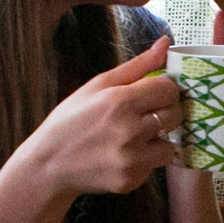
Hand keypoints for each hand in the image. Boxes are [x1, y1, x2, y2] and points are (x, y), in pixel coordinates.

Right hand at [23, 36, 182, 197]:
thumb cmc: (71, 119)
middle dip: (164, 112)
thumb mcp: (97, 86)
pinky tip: (123, 155)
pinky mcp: (131, 180)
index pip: (168, 89)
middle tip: (145, 115)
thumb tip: (166, 42)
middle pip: (174, 115)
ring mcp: (131, 158)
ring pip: (170, 144)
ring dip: (157, 140)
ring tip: (134, 137)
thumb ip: (137, 66)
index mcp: (119, 101)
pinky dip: (145, 160)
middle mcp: (129, 130)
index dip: (164, 90)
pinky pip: (154, 165)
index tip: (153, 94)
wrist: (48, 165)